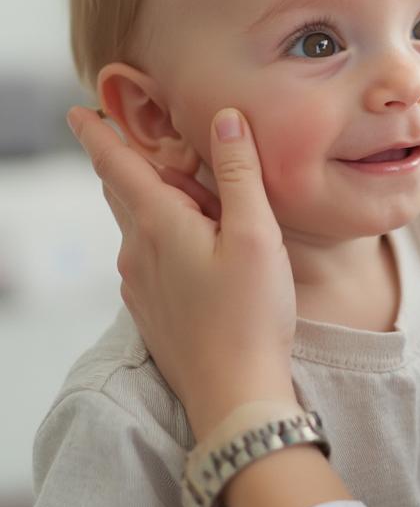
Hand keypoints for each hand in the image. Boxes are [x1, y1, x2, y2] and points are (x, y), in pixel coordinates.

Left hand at [67, 106, 297, 439]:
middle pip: (125, 193)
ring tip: (201, 204)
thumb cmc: (251, 313)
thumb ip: (239, 173)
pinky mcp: (152, 311)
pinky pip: (149, 259)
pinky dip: (165, 239)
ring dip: (159, 205)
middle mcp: (136, 251)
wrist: (234, 393)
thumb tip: (225, 117)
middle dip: (135, 165)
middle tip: (164, 149)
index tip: (77, 112)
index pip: (116, 165)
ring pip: (139, 227)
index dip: (96, 134)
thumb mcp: (255, 233)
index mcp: (158, 224)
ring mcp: (139, 285)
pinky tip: (200, 253)